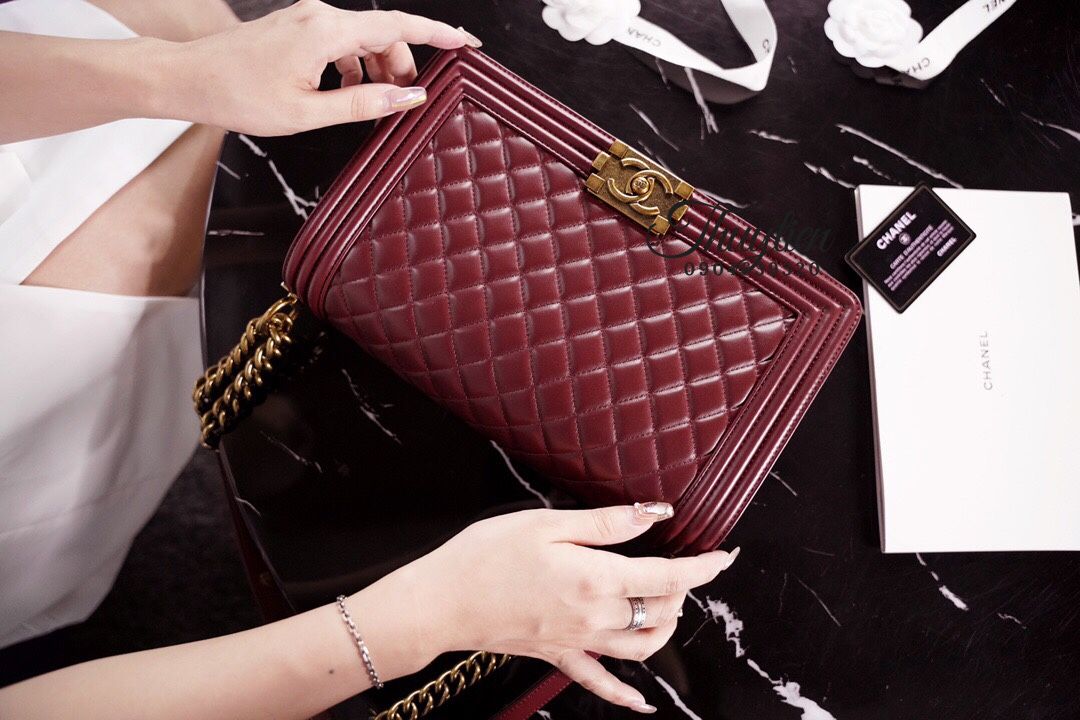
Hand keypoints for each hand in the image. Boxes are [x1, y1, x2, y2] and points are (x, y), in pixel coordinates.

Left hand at [160, 0, 480, 134]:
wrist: (187, 78)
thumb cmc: (239, 96)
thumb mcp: (307, 112)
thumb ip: (363, 104)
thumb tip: (408, 99)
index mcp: (326, 31)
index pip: (398, 27)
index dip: (439, 35)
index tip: (468, 44)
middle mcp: (320, 14)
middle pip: (384, 34)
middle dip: (402, 67)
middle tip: (405, 105)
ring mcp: (307, 16)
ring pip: (364, 38)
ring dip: (377, 70)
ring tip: (374, 105)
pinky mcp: (298, 25)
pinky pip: (342, 40)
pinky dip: (355, 65)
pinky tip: (346, 92)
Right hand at [383, 503, 738, 713]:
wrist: (441, 602)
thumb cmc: (486, 555)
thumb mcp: (547, 523)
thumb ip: (606, 523)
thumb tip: (653, 514)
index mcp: (596, 579)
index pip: (666, 576)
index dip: (702, 567)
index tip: (724, 556)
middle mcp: (594, 616)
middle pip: (659, 611)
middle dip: (681, 589)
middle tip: (681, 564)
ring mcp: (577, 641)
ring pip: (641, 647)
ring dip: (665, 628)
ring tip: (668, 606)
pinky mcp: (557, 655)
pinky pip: (599, 681)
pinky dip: (626, 696)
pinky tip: (641, 702)